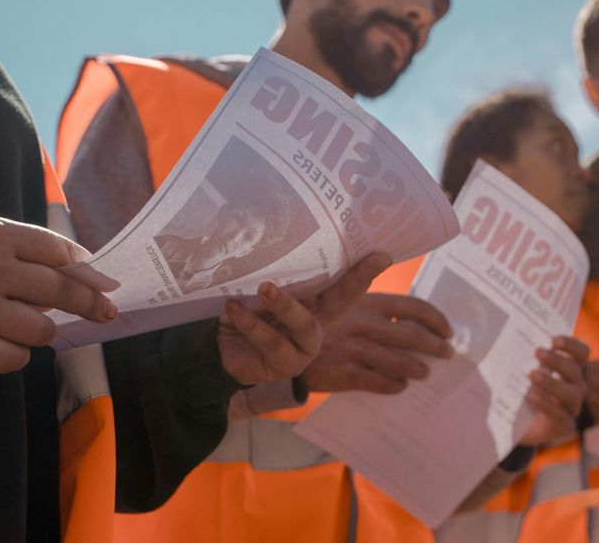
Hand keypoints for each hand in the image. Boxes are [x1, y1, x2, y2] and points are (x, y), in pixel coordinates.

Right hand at [0, 214, 116, 373]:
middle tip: (107, 312)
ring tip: (32, 325)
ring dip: (43, 331)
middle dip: (90, 303)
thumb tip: (81, 263)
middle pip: (58, 290)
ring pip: (38, 329)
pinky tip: (10, 345)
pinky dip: (18, 356)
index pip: (56, 251)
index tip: (105, 282)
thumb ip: (28, 246)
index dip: (86, 269)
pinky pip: (10, 359)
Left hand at [217, 253, 391, 385]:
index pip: (343, 281)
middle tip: (372, 259)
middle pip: (342, 300)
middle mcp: (317, 321)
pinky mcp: (287, 365)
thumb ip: (272, 271)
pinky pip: (272, 343)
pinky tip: (234, 308)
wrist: (214, 347)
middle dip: (358, 280)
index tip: (383, 254)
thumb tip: (275, 234)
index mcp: (315, 299)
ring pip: (305, 325)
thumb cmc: (241, 308)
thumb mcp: (256, 285)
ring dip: (285, 305)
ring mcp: (305, 346)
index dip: (364, 269)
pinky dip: (252, 324)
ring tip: (265, 288)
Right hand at [297, 292, 453, 393]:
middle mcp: (365, 324)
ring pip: (401, 363)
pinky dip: (396, 385)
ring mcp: (356, 349)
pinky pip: (382, 383)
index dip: (437, 320)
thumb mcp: (347, 304)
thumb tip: (416, 322)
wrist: (285, 345)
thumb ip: (377, 308)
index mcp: (369, 302)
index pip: (415, 307)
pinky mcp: (346, 373)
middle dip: (436, 347)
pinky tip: (400, 385)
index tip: (448, 330)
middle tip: (448, 353)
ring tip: (425, 373)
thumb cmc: (325, 324)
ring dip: (418, 369)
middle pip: (414, 336)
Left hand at [517, 336, 588, 446]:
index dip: (572, 345)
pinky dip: (547, 404)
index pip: (581, 353)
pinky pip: (561, 416)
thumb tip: (500, 335)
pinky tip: (532, 396)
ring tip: (532, 375)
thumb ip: (518, 353)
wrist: (513, 424)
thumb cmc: (518, 389)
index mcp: (568, 369)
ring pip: (572, 394)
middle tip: (537, 352)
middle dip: (557, 360)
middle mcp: (574, 387)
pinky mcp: (564, 426)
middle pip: (575, 371)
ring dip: (553, 382)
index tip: (553, 340)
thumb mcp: (517, 369)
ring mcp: (571, 408)